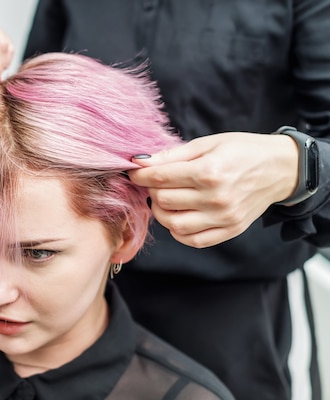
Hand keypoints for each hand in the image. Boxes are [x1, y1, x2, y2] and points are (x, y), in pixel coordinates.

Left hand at [128, 132, 298, 247]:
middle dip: (152, 190)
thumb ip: (172, 155)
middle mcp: (215, 198)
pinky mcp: (229, 230)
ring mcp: (223, 217)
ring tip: (166, 199)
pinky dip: (178, 231)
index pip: (160, 178)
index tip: (134, 172)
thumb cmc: (242, 151)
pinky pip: (192, 240)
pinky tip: (179, 216)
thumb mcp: (207, 144)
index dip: (140, 175)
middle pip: (163, 201)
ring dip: (161, 212)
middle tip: (155, 182)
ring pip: (173, 224)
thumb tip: (140, 161)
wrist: (280, 168)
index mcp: (209, 171)